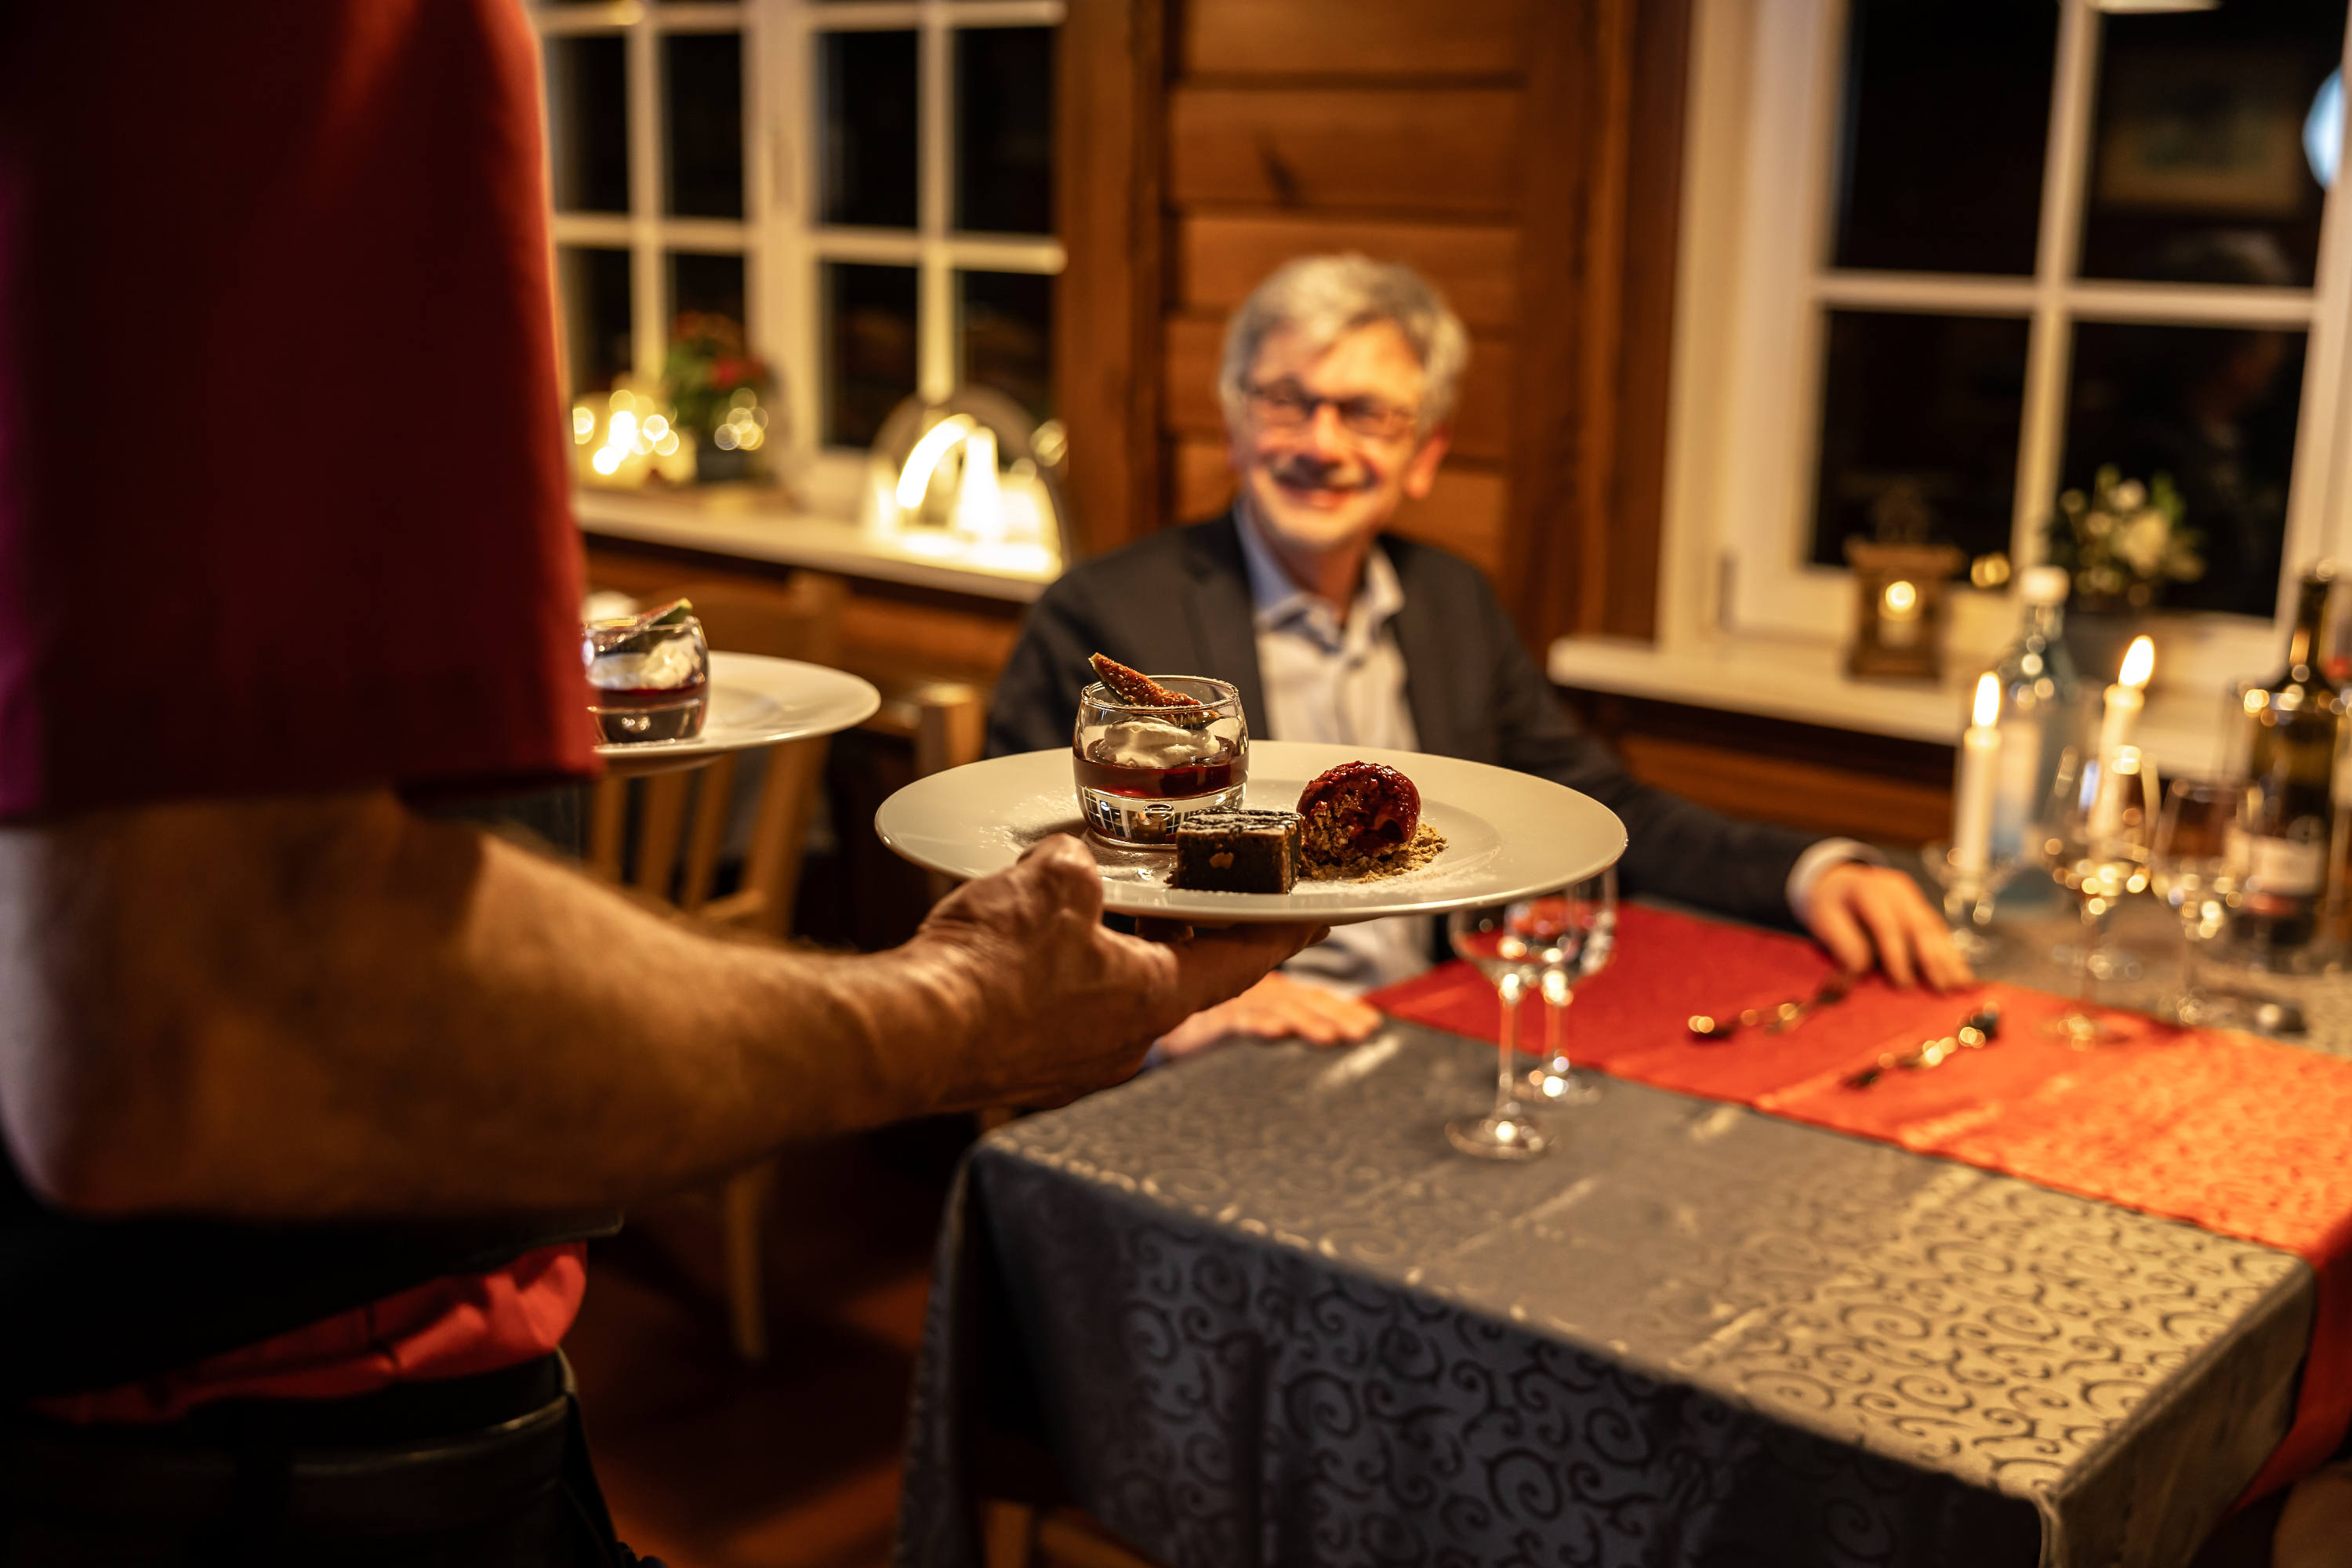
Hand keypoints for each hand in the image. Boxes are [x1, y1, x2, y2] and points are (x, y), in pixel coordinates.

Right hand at [908, 835, 1321, 1107]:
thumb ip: (1082, 865)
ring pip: (1108, 991)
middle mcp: (1125, 1043)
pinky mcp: (1026, 1068)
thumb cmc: (992, 965)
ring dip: (1105, 947)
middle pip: (1171, 973)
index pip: (1243, 961)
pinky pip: (1059, 1011)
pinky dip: (1058, 974)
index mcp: (1154, 999)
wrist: (910, 1033)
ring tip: (1081, 900)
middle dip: (1170, 926)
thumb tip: (1072, 864)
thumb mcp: (1055, 881)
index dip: (1283, 932)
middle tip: (1173, 887)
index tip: (1316, 920)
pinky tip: (1025, 940)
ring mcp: (1074, 1064)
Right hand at [1153, 971, 1383, 1060]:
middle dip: (1334, 1018)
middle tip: (1361, 1034)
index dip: (1342, 1009)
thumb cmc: (1202, 1021)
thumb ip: (1275, 1018)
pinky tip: (1277, 1033)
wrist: (1149, 1015)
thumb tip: (1306, 1029)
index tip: (1372, 1025)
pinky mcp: (1206, 1019)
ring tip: (1331, 1038)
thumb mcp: (1245, 1018)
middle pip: (1301, 1003)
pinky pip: (1236, 1021)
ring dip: (1305, 1023)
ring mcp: (1232, 1004)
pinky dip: (1258, 1024)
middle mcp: (1255, 993)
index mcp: (1268, 992)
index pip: (1311, 999)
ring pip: (1275, 1010)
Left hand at [1802, 861, 1971, 989]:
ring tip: (1959, 984)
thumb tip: (1860, 968)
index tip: (1903, 982)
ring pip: (1933, 927)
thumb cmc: (1830, 905)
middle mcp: (1895, 890)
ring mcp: (1911, 897)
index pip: (1886, 924)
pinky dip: (1949, 952)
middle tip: (1940, 987)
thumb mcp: (1823, 918)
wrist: (1838, 882)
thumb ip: (1840, 942)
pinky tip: (1960, 972)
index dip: (1896, 954)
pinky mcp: (1920, 907)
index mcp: (1868, 889)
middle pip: (1917, 924)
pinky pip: (1937, 930)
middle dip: (1931, 958)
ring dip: (1947, 958)